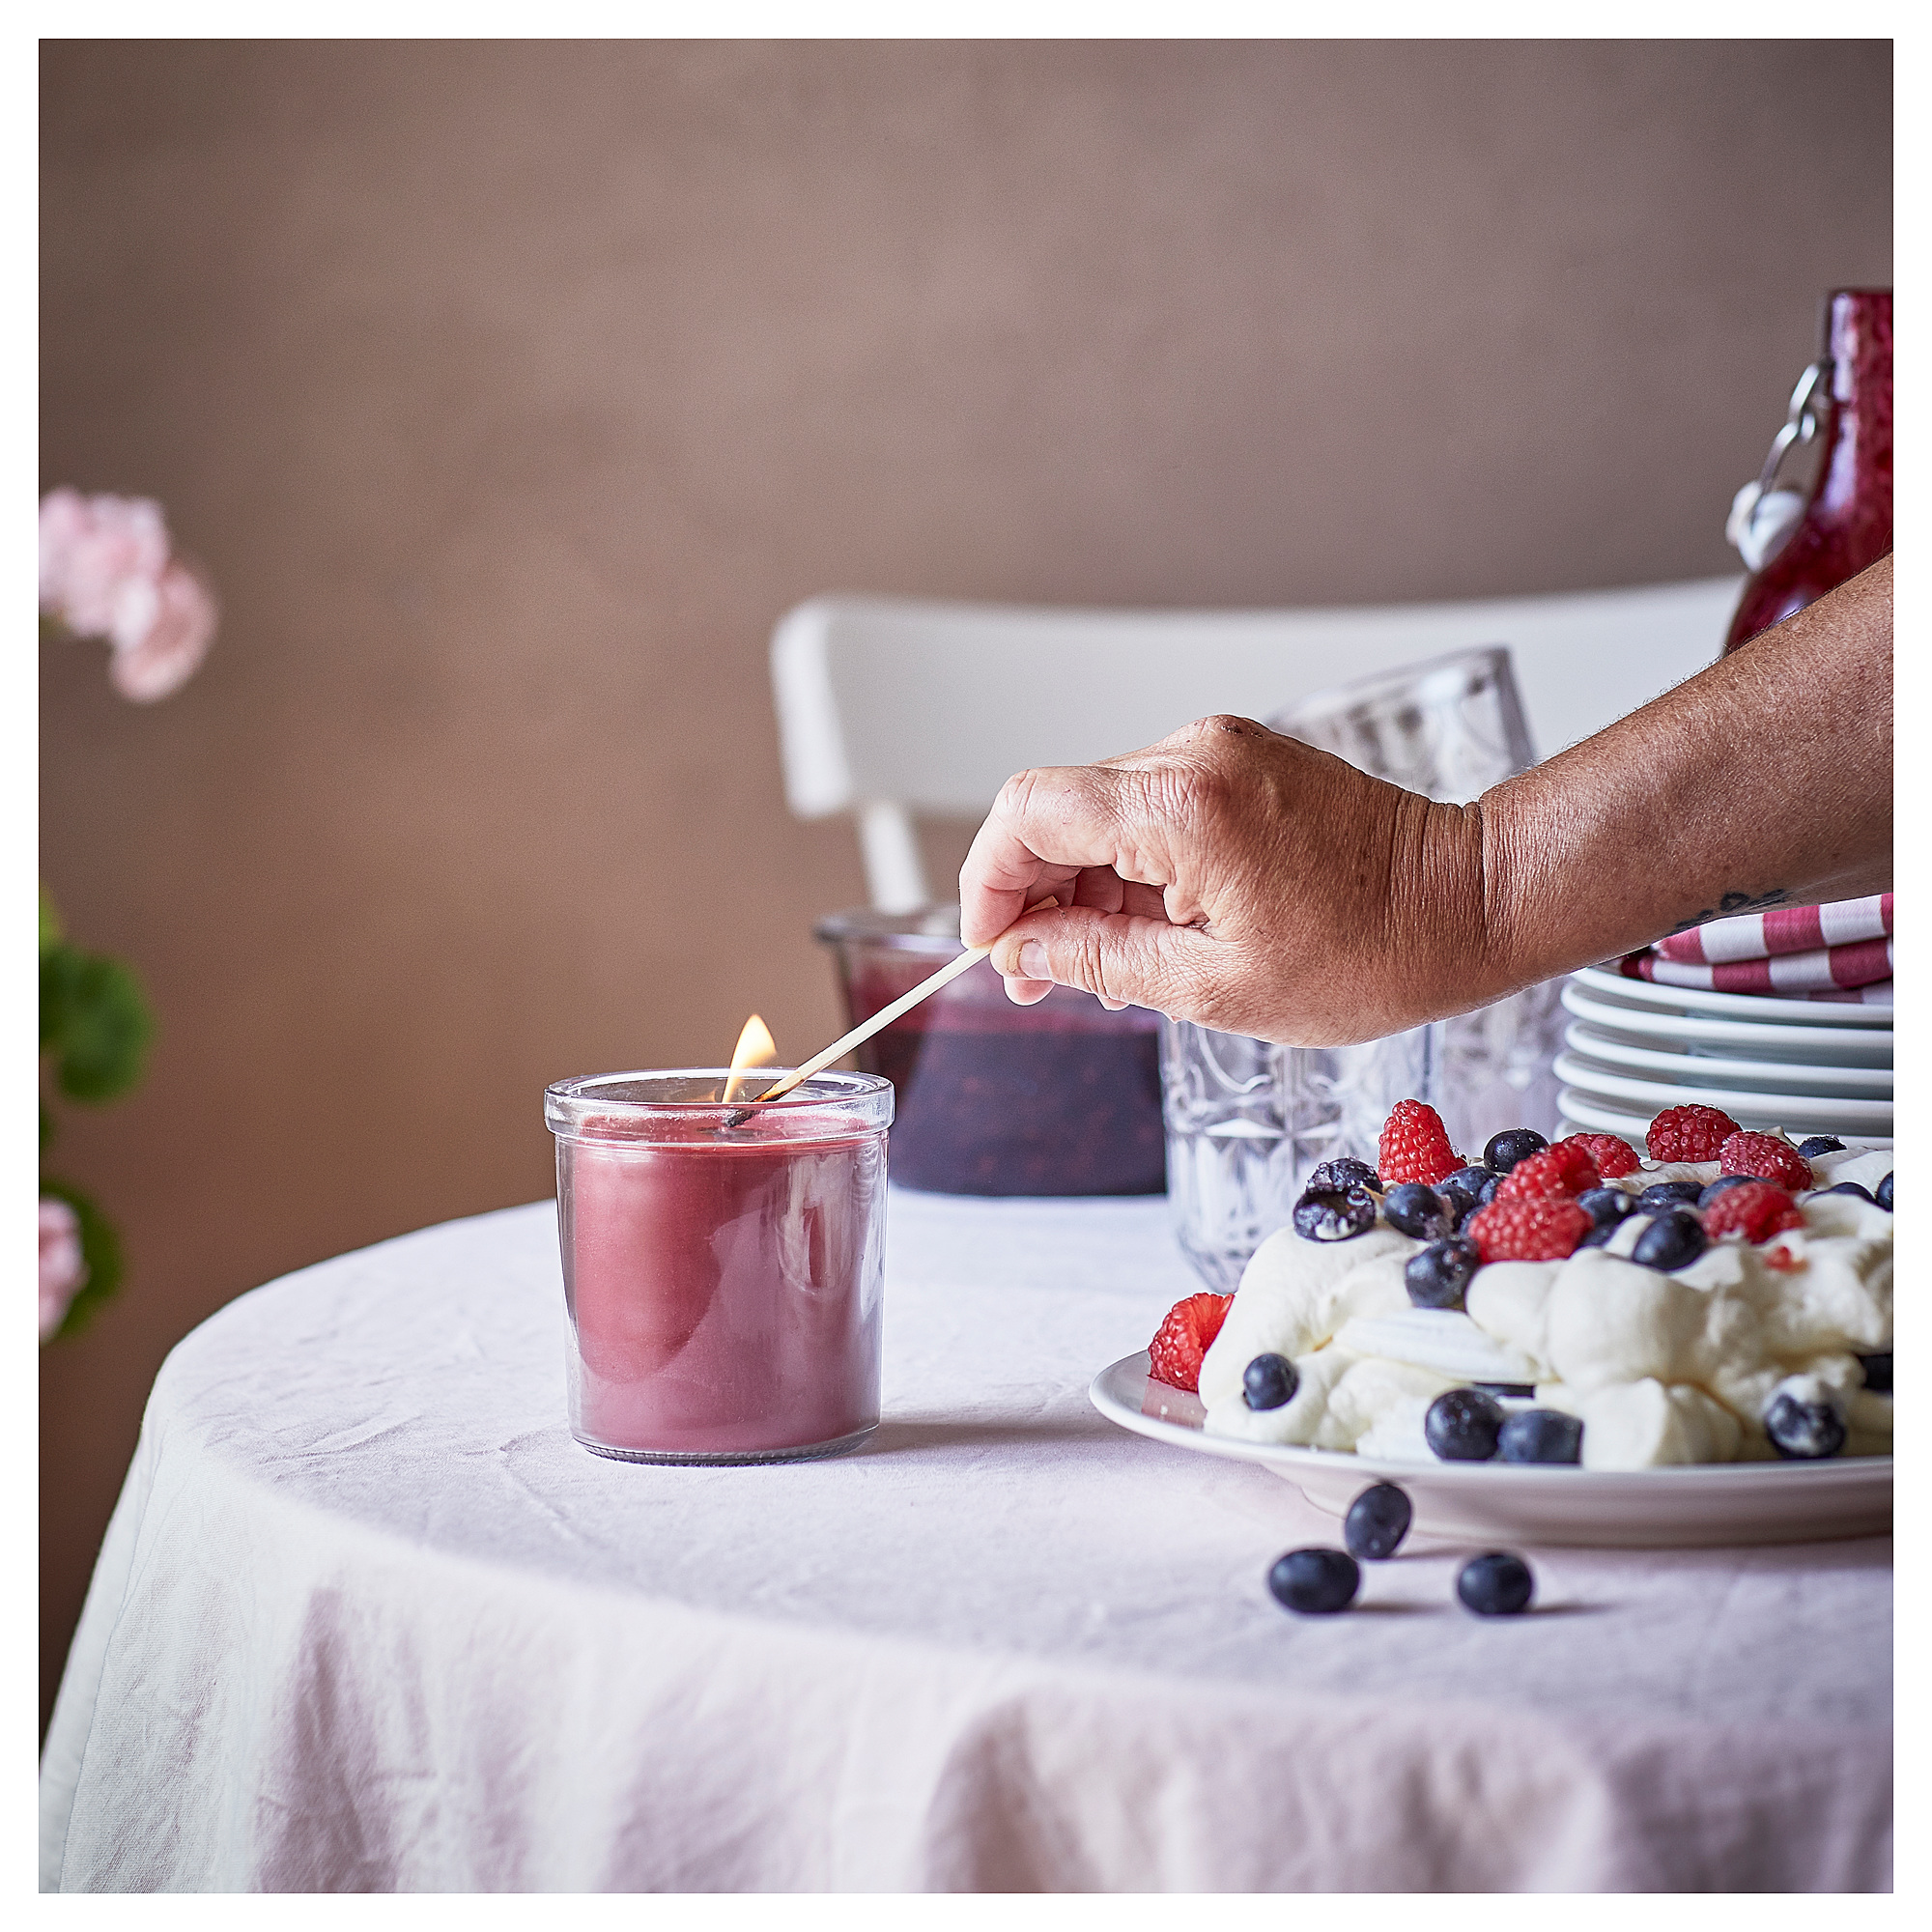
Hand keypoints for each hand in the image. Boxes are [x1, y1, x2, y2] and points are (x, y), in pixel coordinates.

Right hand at [958, 714, 1496, 1044]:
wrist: (1471, 904)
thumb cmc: (1370, 954)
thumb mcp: (1213, 988)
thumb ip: (1099, 960)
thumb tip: (1022, 950)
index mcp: (1181, 808)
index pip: (1029, 812)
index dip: (989, 880)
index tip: (990, 941)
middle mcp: (1195, 756)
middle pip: (1059, 806)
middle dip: (1032, 891)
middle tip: (1038, 972)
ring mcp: (1222, 750)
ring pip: (1102, 807)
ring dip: (1083, 882)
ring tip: (1102, 961)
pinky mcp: (1244, 760)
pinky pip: (1153, 805)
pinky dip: (1132, 863)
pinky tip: (1149, 924)